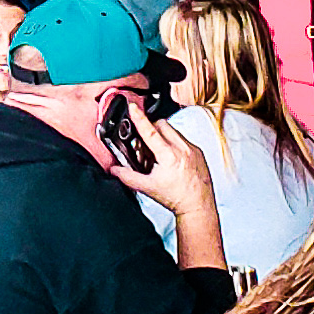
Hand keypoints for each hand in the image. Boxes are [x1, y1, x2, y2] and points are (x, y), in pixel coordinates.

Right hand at [101, 92, 213, 218]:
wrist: (198, 206)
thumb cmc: (177, 198)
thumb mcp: (148, 188)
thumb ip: (128, 177)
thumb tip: (115, 170)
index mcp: (169, 156)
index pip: (150, 131)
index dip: (139, 117)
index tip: (133, 107)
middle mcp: (182, 149)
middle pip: (162, 125)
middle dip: (151, 129)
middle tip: (145, 143)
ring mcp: (192, 149)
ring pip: (173, 131)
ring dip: (162, 136)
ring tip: (158, 153)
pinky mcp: (199, 152)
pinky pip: (183, 139)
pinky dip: (174, 143)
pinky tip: (171, 159)